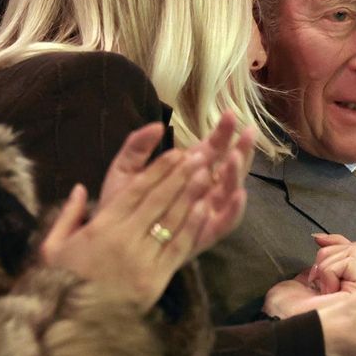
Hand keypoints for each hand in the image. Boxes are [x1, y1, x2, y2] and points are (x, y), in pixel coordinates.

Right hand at [40, 145, 212, 311]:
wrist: (72, 327)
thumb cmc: (61, 285)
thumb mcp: (52, 248)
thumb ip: (67, 216)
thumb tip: (79, 188)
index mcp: (101, 228)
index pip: (136, 191)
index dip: (158, 169)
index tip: (175, 153)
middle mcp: (124, 239)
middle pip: (158, 200)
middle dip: (181, 175)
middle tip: (200, 155)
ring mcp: (142, 260)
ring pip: (171, 220)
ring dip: (191, 195)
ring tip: (207, 175)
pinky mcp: (156, 280)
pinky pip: (178, 248)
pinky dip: (192, 226)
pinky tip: (203, 209)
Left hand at [97, 112, 252, 258]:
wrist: (108, 241)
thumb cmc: (121, 205)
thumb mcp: (124, 170)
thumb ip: (137, 146)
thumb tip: (157, 126)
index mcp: (187, 171)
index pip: (212, 148)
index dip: (223, 132)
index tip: (230, 114)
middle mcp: (203, 190)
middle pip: (230, 168)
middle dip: (241, 150)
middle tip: (247, 133)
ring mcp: (206, 213)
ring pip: (229, 192)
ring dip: (236, 175)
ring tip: (235, 159)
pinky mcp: (204, 235)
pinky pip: (225, 224)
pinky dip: (234, 210)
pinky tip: (239, 194)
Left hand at [263, 233, 355, 318]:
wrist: (283, 326)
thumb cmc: (286, 310)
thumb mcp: (300, 281)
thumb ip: (317, 269)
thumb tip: (323, 249)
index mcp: (339, 288)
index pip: (352, 253)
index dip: (334, 240)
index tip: (316, 239)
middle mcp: (352, 291)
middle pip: (355, 250)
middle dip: (328, 253)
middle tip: (313, 277)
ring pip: (353, 253)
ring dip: (326, 264)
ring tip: (316, 285)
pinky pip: (350, 261)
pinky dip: (329, 270)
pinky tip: (323, 289)